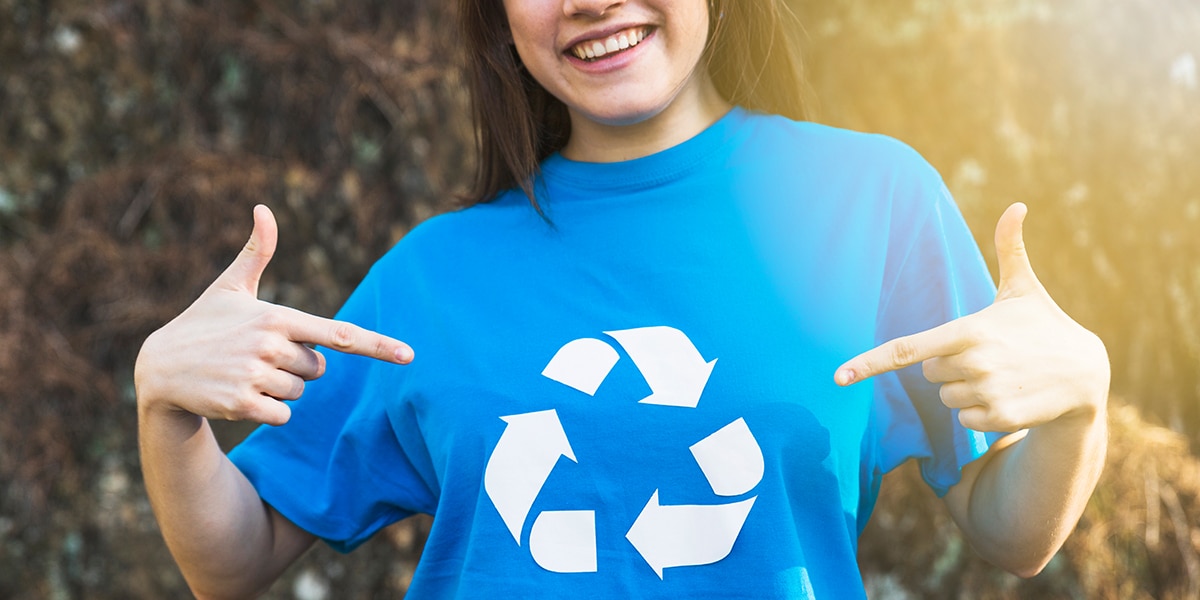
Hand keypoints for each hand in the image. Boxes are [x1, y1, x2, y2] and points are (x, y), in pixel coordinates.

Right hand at [134, 205, 412, 425]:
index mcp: (277, 316)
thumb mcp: (229, 286)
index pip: (338, 334)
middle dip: (296, 368)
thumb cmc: (202, 323)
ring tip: (244, 374)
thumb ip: (257, 252)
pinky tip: (239, 395)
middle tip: (258, 357)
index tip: (409, 356)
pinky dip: (268, 411)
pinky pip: (283, 415)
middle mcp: (270, 344)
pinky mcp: (242, 404)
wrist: (158, 369)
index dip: (377, 345)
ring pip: (300, 394)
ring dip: (279, 390)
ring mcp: (255, 375)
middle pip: (318, 370)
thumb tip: (264, 207)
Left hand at [834, 203, 1108, 432]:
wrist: (1088, 374)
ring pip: (945, 397)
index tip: (837, 376)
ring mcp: (985, 394)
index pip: (907, 349)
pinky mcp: (998, 419)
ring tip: (1001, 373)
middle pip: (928, 372)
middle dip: (949, 364)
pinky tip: (1008, 395)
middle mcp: (973, 363)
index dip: (868, 362)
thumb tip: (1016, 205)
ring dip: (964, 388)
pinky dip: (979, 411)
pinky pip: (964, 420)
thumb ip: (1009, 249)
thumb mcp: (1023, 289)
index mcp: (968, 330)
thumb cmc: (1045, 325)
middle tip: (986, 353)